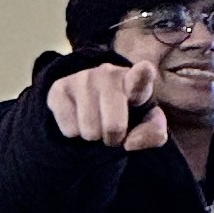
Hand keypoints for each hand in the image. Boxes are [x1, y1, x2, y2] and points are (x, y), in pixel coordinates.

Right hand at [49, 57, 170, 151]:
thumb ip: (153, 133)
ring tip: (95, 122)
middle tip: (112, 130)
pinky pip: (69, 130)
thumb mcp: (145, 122)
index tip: (145, 69)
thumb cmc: (125, 111)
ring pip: (89, 131)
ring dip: (93, 136)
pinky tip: (78, 118)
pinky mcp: (60, 88)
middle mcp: (108, 74)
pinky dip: (74, 133)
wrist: (89, 99)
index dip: (142, 75)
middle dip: (113, 138)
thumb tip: (129, 143)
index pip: (140, 77)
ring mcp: (82, 78)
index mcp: (134, 80)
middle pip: (114, 126)